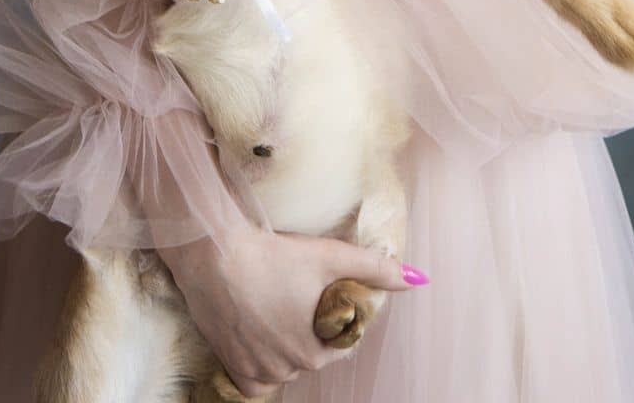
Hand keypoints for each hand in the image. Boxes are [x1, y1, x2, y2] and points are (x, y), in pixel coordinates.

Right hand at [164, 224, 423, 396]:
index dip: (334, 316)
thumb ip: (375, 269)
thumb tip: (418, 278)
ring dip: (286, 344)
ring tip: (277, 305)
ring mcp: (258, 371)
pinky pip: (256, 379)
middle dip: (309, 328)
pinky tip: (261, 334)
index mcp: (315, 353)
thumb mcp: (330, 255)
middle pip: (311, 353)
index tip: (320, 291)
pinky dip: (262, 362)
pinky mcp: (233, 366)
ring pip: (284, 365)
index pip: (339, 342)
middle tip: (297, 292)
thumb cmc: (275, 255)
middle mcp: (287, 370)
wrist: (215, 256)